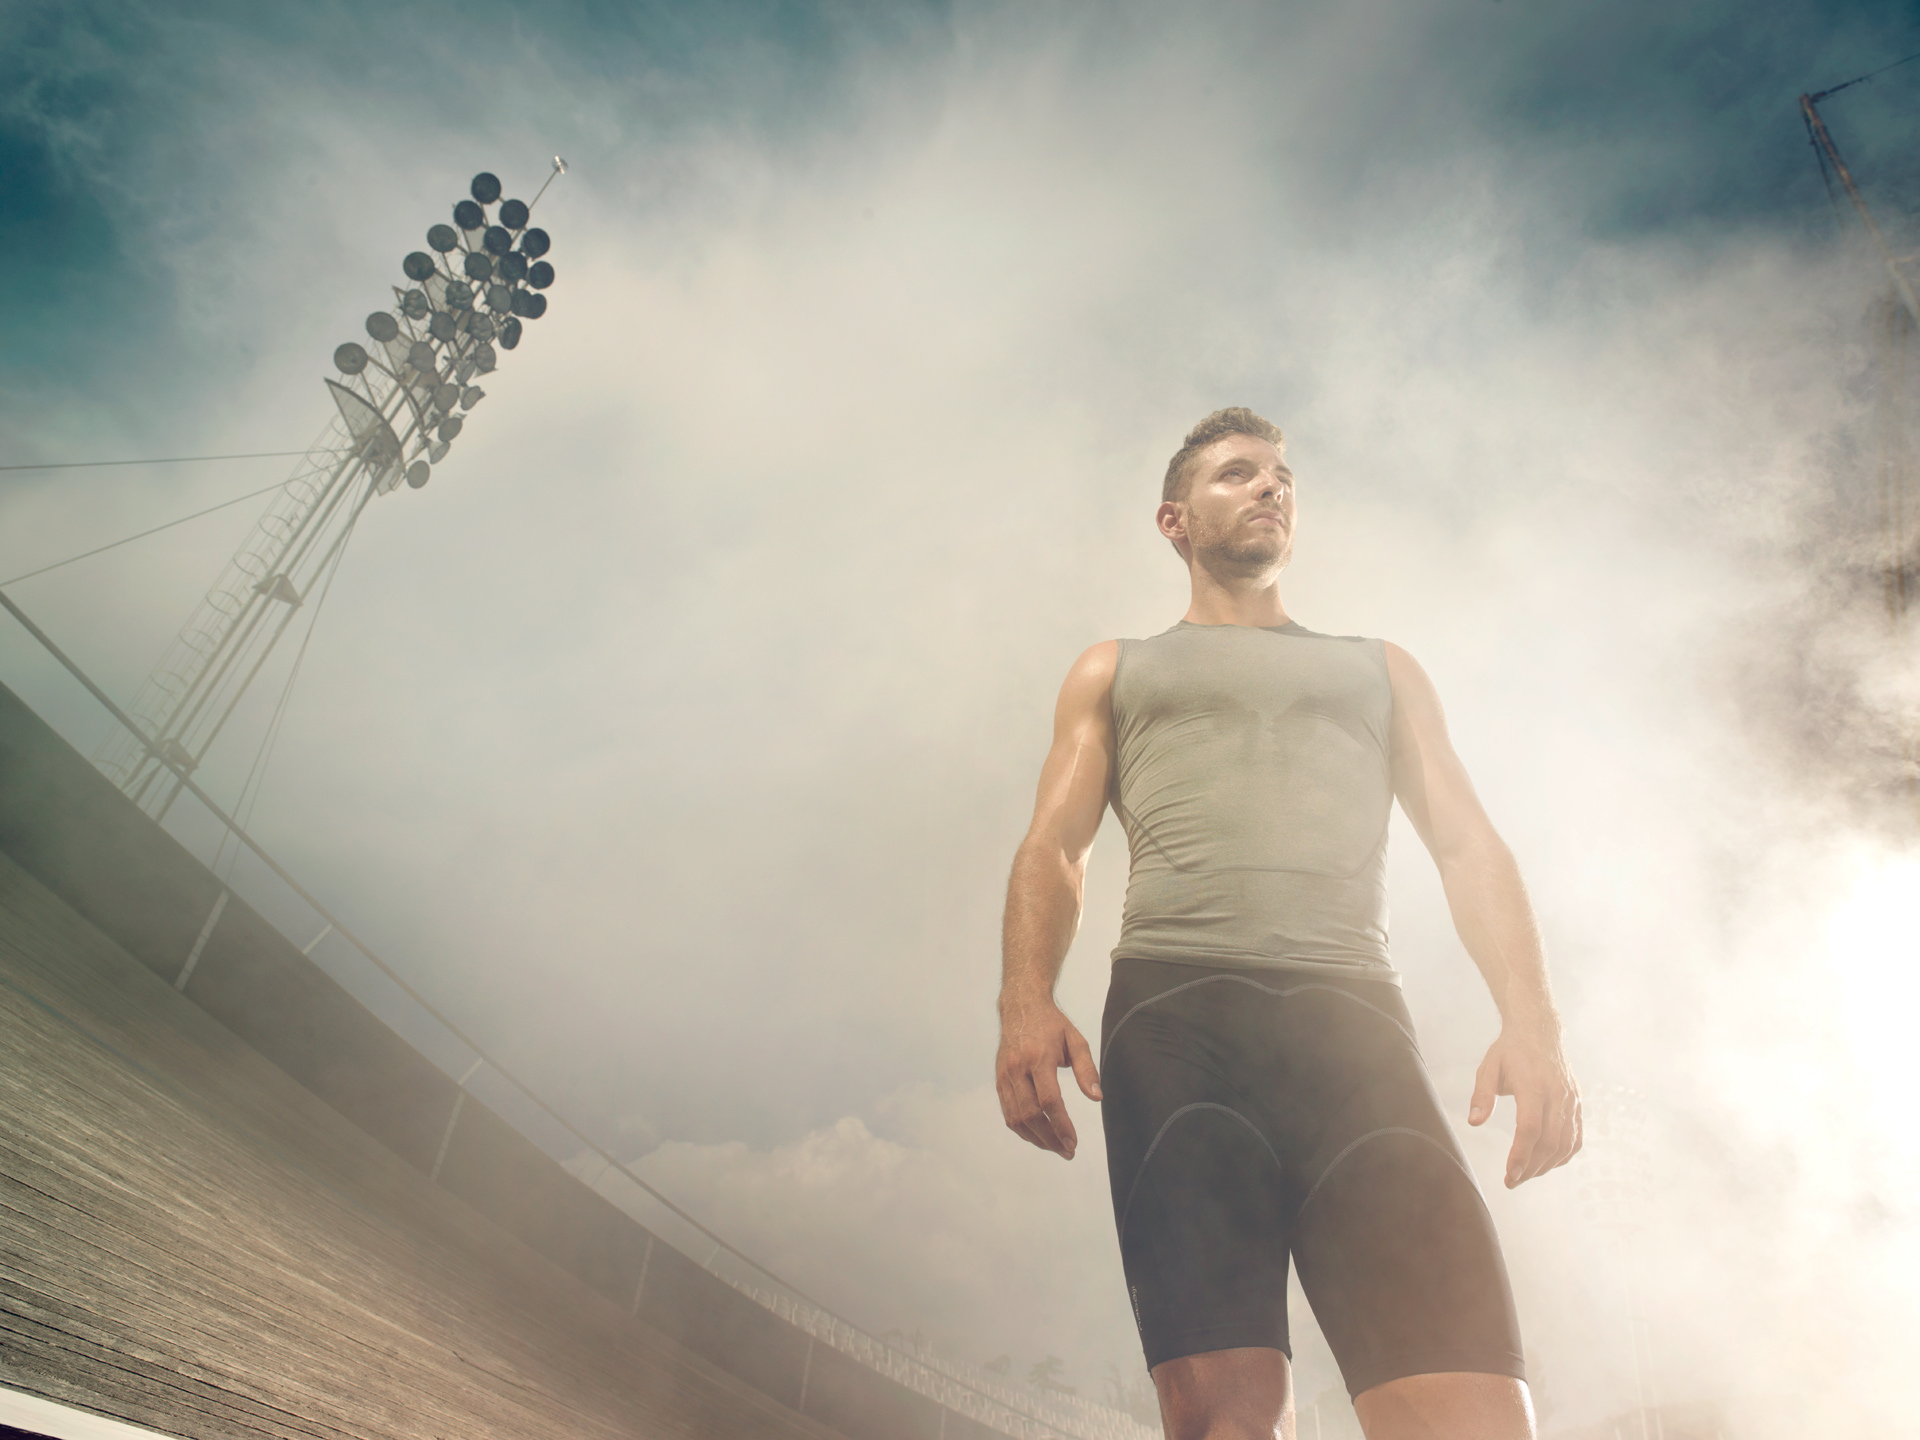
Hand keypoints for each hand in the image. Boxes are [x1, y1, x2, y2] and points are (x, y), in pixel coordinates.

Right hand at [995, 999, 1101, 1158]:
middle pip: (1030, 1114)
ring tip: (1056, 1147)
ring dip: (1036, 1138)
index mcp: (1038, 1057)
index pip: (1048, 1100)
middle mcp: (1017, 1069)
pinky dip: (1022, 1129)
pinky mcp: (999, 1081)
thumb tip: (1096, 1097)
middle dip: (1050, 1138)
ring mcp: (1005, 1076)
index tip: (1073, 1142)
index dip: (1061, 1125)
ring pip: (1016, 1118)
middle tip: (1068, 1151)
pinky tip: (1038, 1136)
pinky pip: (1008, 1113)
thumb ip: (1087, 1070)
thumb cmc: (1051, 1024)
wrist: (1020, 1007)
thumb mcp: (1076, 1040)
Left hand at [1469, 1023, 1581, 1187]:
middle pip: (1549, 1142)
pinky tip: (1545, 1164)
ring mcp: (1571, 1100)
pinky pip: (1575, 1138)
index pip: (1530, 1128)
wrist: (1540, 1031)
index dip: (1521, 1155)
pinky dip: (1562, 1156)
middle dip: (1530, 1168)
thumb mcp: (1488, 1067)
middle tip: (1511, 1181)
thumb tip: (1474, 1123)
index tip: (1508, 1175)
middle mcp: (1557, 1094)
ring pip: (1565, 1144)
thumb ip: (1481, 1095)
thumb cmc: (1510, 1051)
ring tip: (1524, 1175)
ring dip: (1546, 1166)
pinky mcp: (1577, 1105)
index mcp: (1534, 1085)